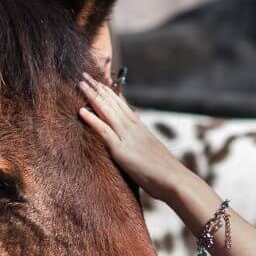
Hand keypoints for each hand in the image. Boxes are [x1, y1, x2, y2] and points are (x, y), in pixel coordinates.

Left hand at [78, 72, 189, 201]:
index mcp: (141, 129)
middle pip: (114, 103)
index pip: (123, 105)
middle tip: (85, 75)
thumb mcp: (154, 149)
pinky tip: (81, 110)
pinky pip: (105, 131)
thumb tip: (138, 120)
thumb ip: (144, 135)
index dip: (111, 93)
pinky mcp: (122, 151)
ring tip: (80, 83)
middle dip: (99, 88)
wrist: (175, 180)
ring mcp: (128, 138)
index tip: (100, 81)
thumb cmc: (166, 171)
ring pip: (108, 112)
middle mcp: (134, 128)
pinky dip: (93, 120)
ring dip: (93, 97)